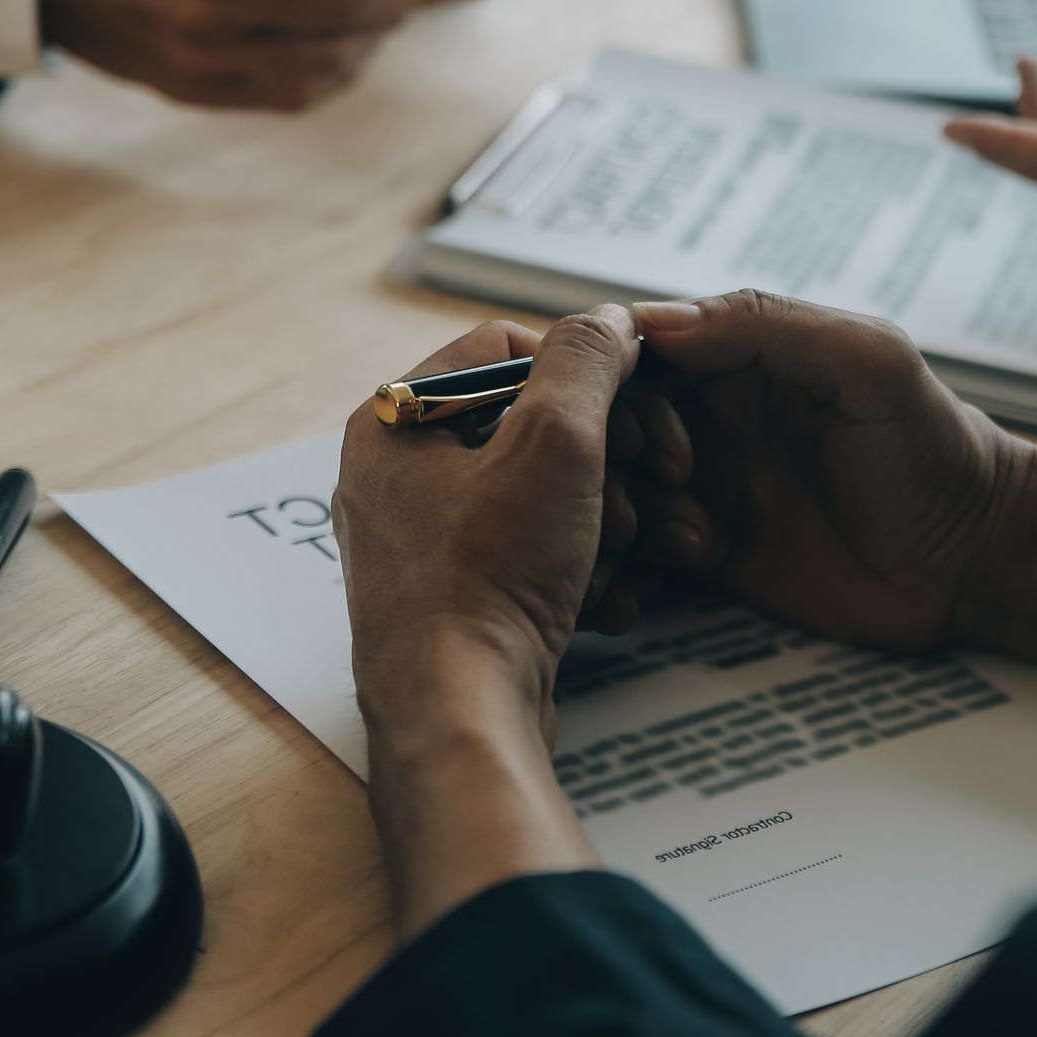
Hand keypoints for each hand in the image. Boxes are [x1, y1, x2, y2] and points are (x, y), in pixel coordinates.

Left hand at [335, 308, 672, 733]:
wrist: (461, 714)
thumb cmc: (487, 579)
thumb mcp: (555, 444)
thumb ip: (586, 363)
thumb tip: (607, 321)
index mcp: (393, 419)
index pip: (501, 347)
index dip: (579, 370)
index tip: (632, 405)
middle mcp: (393, 475)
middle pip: (525, 424)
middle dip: (599, 457)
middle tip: (642, 485)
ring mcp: (420, 542)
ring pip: (536, 495)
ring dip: (598, 517)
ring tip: (620, 549)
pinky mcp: (453, 600)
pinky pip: (528, 556)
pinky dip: (577, 570)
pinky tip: (606, 600)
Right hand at [623, 292, 1032, 652]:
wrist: (974, 562)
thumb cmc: (936, 451)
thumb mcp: (865, 363)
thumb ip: (765, 325)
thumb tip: (653, 322)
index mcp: (738, 360)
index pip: (640, 353)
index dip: (622, 387)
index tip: (651, 430)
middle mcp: (711, 419)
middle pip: (613, 423)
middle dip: (621, 457)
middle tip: (674, 485)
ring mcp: (707, 487)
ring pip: (618, 488)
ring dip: (634, 512)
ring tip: (698, 539)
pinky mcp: (708, 554)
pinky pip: (640, 550)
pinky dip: (638, 560)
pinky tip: (696, 565)